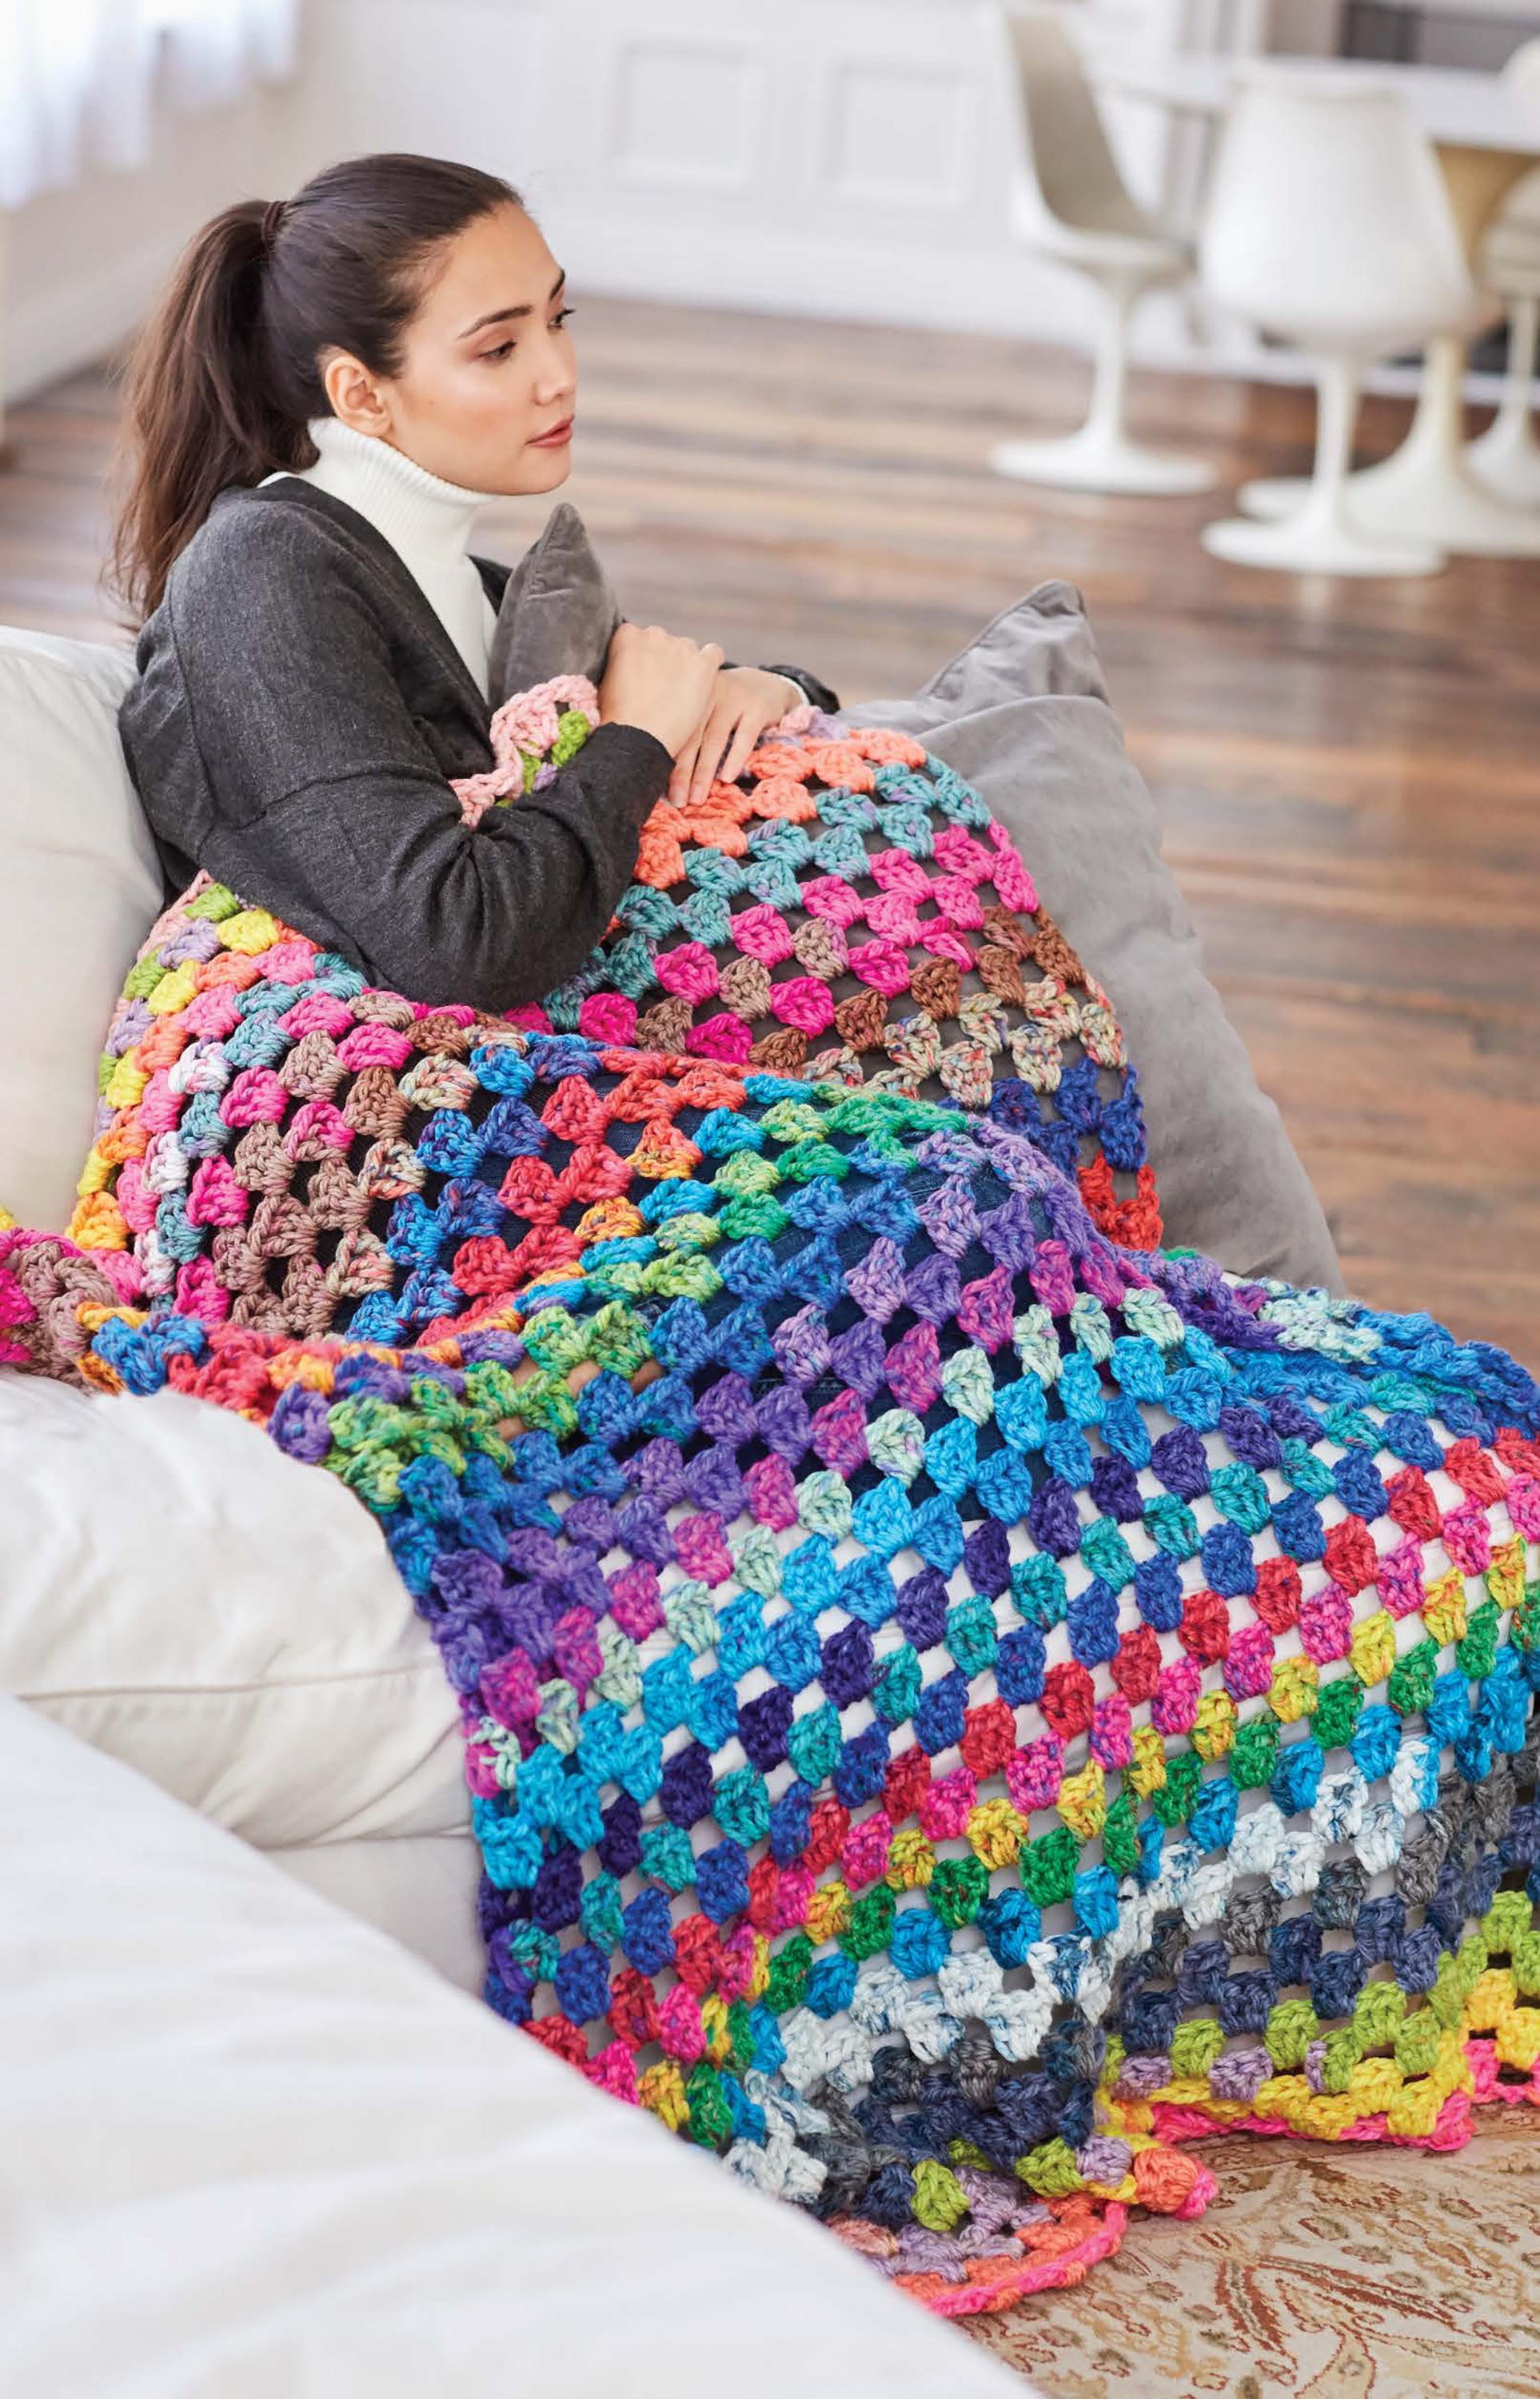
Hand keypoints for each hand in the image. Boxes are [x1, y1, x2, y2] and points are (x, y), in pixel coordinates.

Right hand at [597, 623, 723, 757]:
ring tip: (680, 696)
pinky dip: (710, 664)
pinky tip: (704, 682)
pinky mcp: (703, 664)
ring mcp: (681, 646)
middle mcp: (655, 633)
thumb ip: (620, 664)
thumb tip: (628, 666)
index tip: (642, 677)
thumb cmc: (618, 719)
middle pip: (664, 642)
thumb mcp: (607, 682)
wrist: (639, 740)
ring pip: (688, 649)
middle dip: (664, 661)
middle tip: (661, 691)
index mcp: (627, 635)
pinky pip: (713, 653)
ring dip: (686, 665)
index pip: (638, 637)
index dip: (642, 659)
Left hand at [670, 666, 798, 808]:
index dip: (663, 759)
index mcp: (688, 694)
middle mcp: (708, 693)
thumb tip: (661, 769)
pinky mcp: (757, 707)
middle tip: (677, 801)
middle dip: (682, 772)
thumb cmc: (727, 706)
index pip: (672, 729)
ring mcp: (734, 698)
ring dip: (704, 772)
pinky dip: (735, 758)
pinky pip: (744, 737)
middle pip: (691, 737)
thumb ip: (685, 727)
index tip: (656, 787)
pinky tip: (727, 779)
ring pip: (714, 739)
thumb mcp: (703, 708)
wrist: (768, 684)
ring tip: (697, 799)